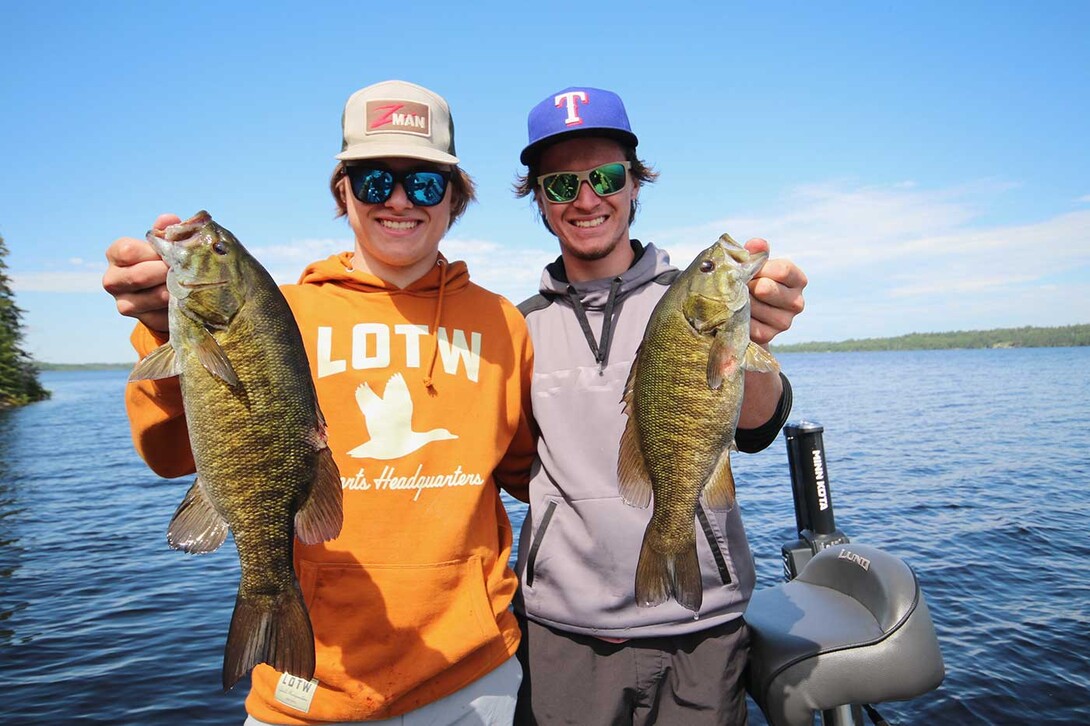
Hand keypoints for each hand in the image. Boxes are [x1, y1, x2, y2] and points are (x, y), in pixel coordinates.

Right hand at [102, 214, 180, 333]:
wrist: (169, 289)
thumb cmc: (164, 258)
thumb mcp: (165, 243)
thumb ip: (166, 231)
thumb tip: (169, 219)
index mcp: (115, 254)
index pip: (128, 251)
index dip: (154, 252)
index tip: (173, 253)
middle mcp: (112, 280)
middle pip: (139, 276)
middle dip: (167, 272)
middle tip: (188, 270)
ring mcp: (124, 303)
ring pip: (154, 297)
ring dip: (177, 290)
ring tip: (192, 283)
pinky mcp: (143, 320)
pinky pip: (164, 314)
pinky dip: (179, 306)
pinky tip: (190, 299)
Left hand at [744, 238, 806, 345]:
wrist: (741, 310)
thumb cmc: (750, 280)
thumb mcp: (754, 264)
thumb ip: (756, 252)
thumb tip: (756, 244)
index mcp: (797, 280)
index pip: (782, 270)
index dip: (760, 268)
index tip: (748, 269)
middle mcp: (796, 302)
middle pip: (766, 288)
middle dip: (746, 284)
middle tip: (737, 284)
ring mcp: (784, 321)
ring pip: (754, 306)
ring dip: (738, 300)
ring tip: (733, 297)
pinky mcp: (769, 336)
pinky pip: (748, 324)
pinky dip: (737, 317)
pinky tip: (734, 311)